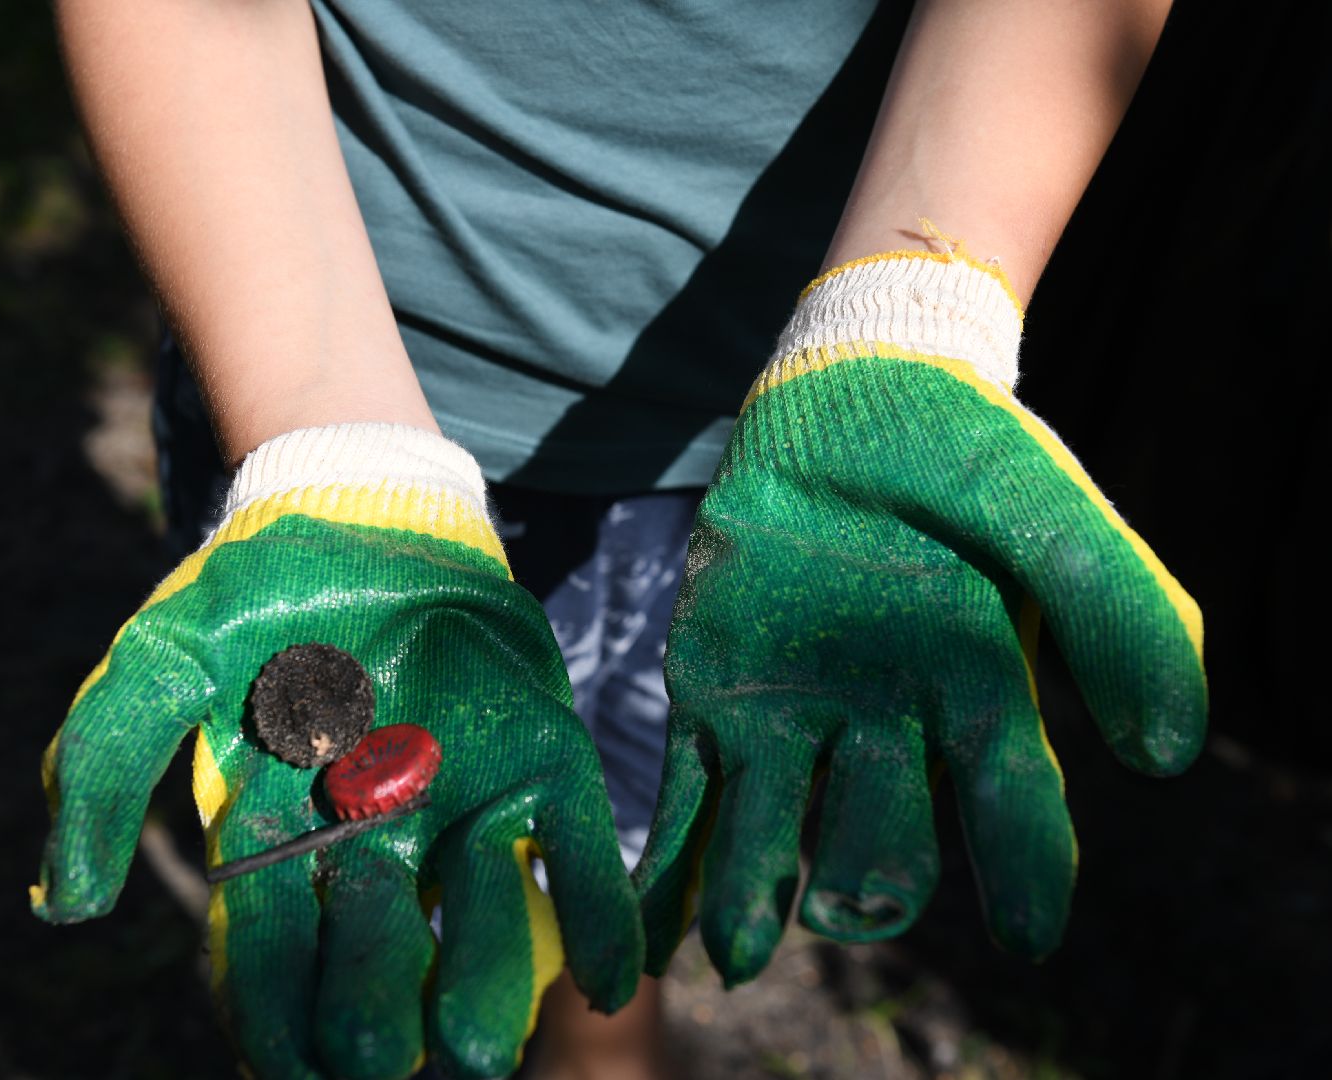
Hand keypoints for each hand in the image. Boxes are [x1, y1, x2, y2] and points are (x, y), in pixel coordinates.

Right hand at [31, 424, 640, 1078]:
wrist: (354, 506)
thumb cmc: (248, 594)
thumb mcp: (158, 661)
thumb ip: (105, 768)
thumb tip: (62, 906)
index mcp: (281, 838)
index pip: (268, 951)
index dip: (272, 1015)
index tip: (288, 1072)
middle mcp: (372, 843)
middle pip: (373, 946)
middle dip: (374, 1006)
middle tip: (379, 1062)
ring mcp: (460, 803)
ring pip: (476, 913)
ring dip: (482, 980)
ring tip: (482, 1048)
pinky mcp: (539, 759)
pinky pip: (573, 846)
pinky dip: (598, 912)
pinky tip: (616, 978)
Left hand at [635, 250, 1204, 984]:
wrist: (851, 394)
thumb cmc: (963, 453)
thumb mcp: (1049, 514)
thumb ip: (1116, 612)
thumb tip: (1166, 755)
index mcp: (979, 697)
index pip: (1012, 800)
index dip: (1029, 868)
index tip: (1030, 935)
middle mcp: (889, 729)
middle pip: (882, 831)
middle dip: (868, 880)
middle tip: (849, 912)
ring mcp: (795, 719)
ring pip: (774, 828)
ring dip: (753, 893)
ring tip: (731, 952)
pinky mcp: (714, 696)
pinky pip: (689, 789)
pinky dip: (669, 860)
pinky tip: (646, 925)